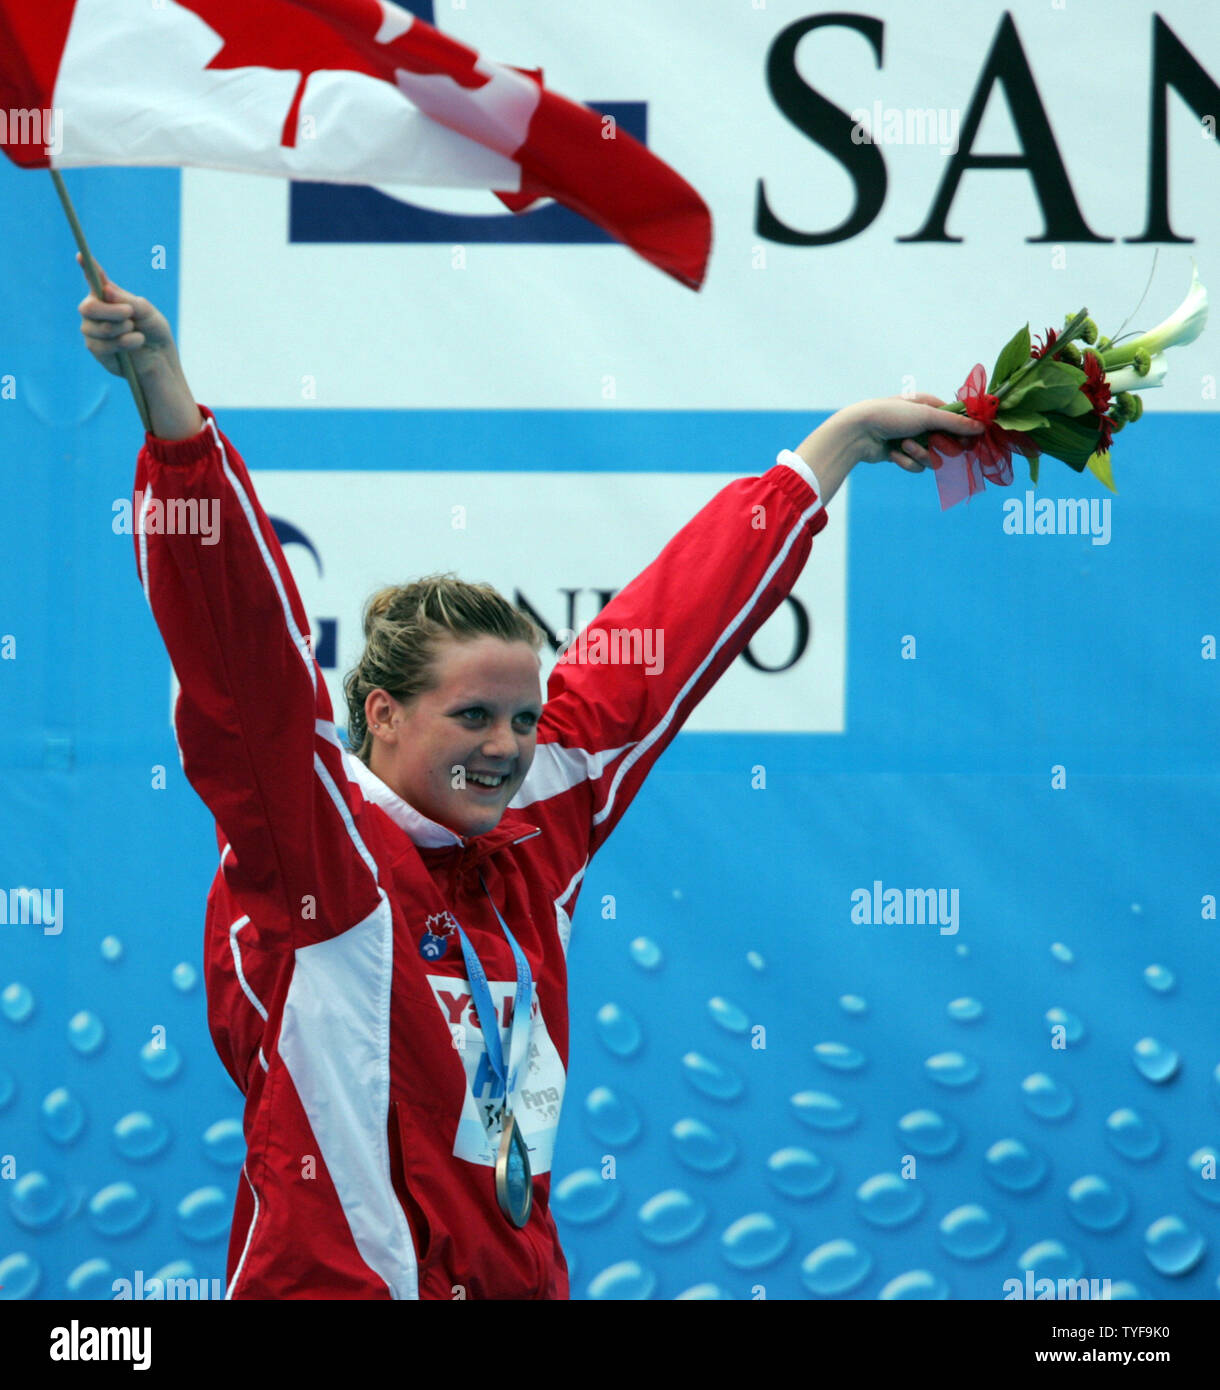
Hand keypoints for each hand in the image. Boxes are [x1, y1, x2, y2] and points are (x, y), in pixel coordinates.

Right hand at [75, 254, 202, 438]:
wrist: (160, 360)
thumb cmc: (154, 332)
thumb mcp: (149, 313)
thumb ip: (130, 301)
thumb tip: (106, 291)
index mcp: (108, 296)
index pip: (94, 279)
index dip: (86, 267)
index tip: (81, 254)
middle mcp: (96, 311)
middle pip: (87, 307)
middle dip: (110, 311)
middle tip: (130, 315)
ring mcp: (93, 331)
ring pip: (94, 328)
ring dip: (119, 330)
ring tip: (135, 332)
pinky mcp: (96, 350)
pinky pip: (100, 345)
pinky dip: (122, 343)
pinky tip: (135, 342)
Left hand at [834, 393, 983, 470]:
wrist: (858, 433)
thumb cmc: (891, 416)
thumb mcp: (926, 416)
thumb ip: (954, 423)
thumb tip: (981, 427)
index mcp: (929, 405)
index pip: (956, 419)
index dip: (963, 432)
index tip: (970, 441)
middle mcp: (921, 422)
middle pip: (947, 442)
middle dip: (938, 446)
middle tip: (933, 444)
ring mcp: (912, 440)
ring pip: (931, 457)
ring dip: (919, 454)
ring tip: (904, 446)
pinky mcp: (901, 456)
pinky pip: (916, 466)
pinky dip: (906, 462)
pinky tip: (893, 454)